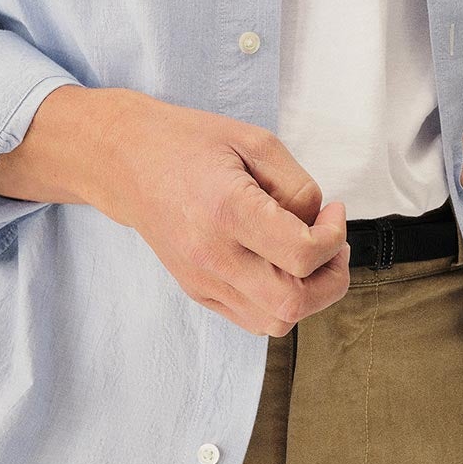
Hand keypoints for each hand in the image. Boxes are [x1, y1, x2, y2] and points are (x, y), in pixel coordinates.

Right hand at [94, 92, 351, 335]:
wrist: (128, 162)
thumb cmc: (190, 144)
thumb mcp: (255, 142)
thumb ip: (297, 186)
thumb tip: (317, 225)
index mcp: (228, 211)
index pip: (302, 255)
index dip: (334, 238)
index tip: (332, 212)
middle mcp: (212, 255)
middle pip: (293, 304)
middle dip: (331, 279)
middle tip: (333, 246)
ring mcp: (202, 279)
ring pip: (276, 321)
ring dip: (309, 296)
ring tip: (309, 258)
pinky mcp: (198, 291)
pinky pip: (253, 319)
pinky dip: (280, 302)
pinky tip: (280, 267)